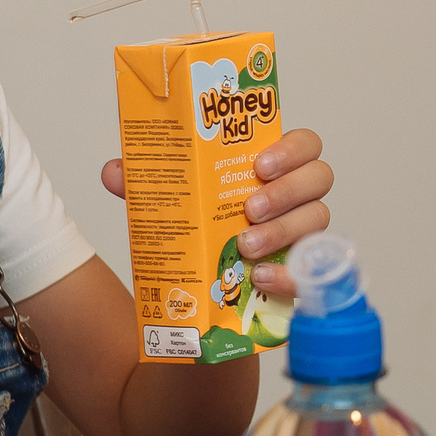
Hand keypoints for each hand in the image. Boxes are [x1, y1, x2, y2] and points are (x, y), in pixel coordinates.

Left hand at [101, 128, 334, 294]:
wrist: (204, 293)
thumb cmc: (200, 230)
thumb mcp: (172, 203)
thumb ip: (148, 183)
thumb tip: (115, 171)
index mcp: (274, 167)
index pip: (304, 142)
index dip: (291, 148)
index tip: (259, 164)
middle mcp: (298, 196)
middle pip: (320, 177)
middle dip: (287, 190)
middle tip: (249, 208)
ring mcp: (306, 234)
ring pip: (318, 221)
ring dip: (284, 230)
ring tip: (246, 245)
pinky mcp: (305, 272)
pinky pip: (313, 271)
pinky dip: (290, 274)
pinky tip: (261, 276)